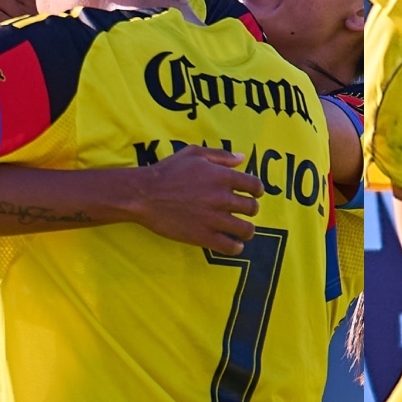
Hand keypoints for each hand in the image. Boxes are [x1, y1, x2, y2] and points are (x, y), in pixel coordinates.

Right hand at [124, 146, 263, 253]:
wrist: (144, 195)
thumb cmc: (167, 171)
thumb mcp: (194, 154)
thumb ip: (221, 155)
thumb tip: (242, 157)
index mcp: (222, 176)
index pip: (254, 185)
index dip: (257, 190)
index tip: (254, 194)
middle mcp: (221, 198)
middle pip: (252, 208)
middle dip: (251, 210)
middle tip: (244, 211)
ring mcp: (213, 219)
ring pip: (246, 229)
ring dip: (247, 230)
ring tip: (242, 230)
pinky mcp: (203, 236)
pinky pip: (230, 247)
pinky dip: (236, 247)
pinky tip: (233, 244)